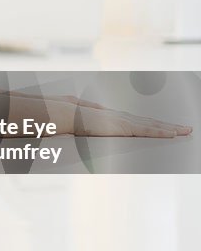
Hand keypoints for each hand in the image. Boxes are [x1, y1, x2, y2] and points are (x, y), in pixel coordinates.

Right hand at [70, 103, 191, 137]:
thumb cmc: (67, 120)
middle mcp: (120, 117)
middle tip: (185, 128)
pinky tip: (174, 134)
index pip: (136, 122)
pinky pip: (147, 130)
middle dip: (168, 125)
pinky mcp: (124, 127)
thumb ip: (85, 125)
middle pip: (149, 122)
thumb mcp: (78, 125)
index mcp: (110, 118)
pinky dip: (162, 132)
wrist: (64, 115)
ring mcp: (123, 121)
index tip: (163, 126)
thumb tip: (85, 126)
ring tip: (186, 131)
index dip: (152, 124)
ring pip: (153, 125)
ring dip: (171, 128)